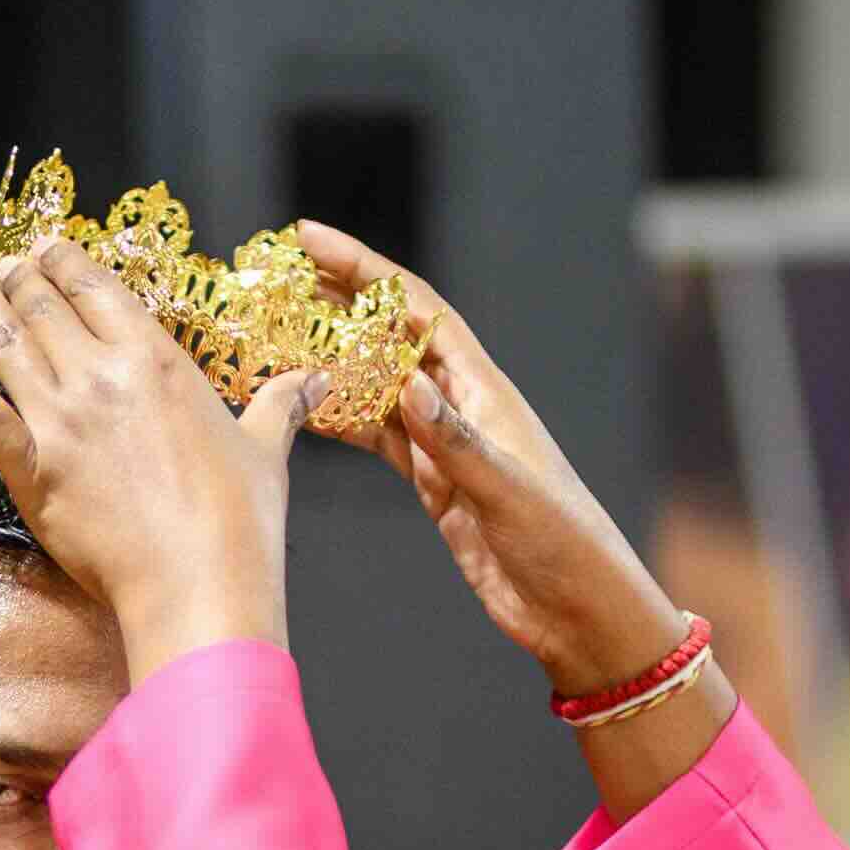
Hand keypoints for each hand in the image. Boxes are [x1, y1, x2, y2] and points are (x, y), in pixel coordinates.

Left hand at [0, 237, 313, 674]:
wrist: (198, 582)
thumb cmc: (239, 520)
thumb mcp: (264, 449)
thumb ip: (280, 405)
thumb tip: (316, 381)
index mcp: (157, 358)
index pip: (97, 287)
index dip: (68, 261)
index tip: (51, 249)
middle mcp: (101, 373)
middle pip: (46, 303)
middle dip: (22, 274)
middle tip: (8, 262)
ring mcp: (59, 415)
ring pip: (5, 337)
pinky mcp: (29, 461)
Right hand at [281, 218, 696, 702]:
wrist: (577, 609)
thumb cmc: (562, 543)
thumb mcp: (507, 490)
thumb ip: (455, 440)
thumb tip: (407, 385)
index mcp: (483, 390)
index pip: (415, 309)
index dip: (362, 270)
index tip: (309, 240)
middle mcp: (461, 405)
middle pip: (387, 336)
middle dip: (333, 304)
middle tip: (272, 282)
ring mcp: (444, 444)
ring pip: (375, 386)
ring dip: (327, 361)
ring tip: (272, 339)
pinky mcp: (435, 483)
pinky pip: (377, 438)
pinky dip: (340, 421)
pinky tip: (302, 410)